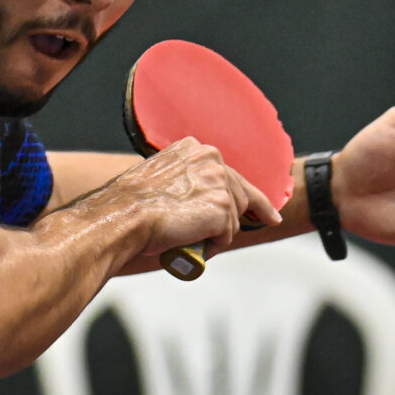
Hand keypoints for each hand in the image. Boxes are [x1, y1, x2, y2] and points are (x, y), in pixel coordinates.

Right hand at [114, 137, 280, 255]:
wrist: (124, 215)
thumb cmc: (131, 204)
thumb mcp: (160, 179)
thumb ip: (184, 182)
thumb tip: (195, 201)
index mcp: (195, 149)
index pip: (229, 172)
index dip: (249, 191)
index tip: (268, 205)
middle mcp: (211, 158)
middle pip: (241, 193)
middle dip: (252, 211)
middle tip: (271, 220)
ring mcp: (218, 182)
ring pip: (234, 217)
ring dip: (217, 233)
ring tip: (189, 239)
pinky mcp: (223, 207)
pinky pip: (226, 236)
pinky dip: (211, 246)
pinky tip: (191, 245)